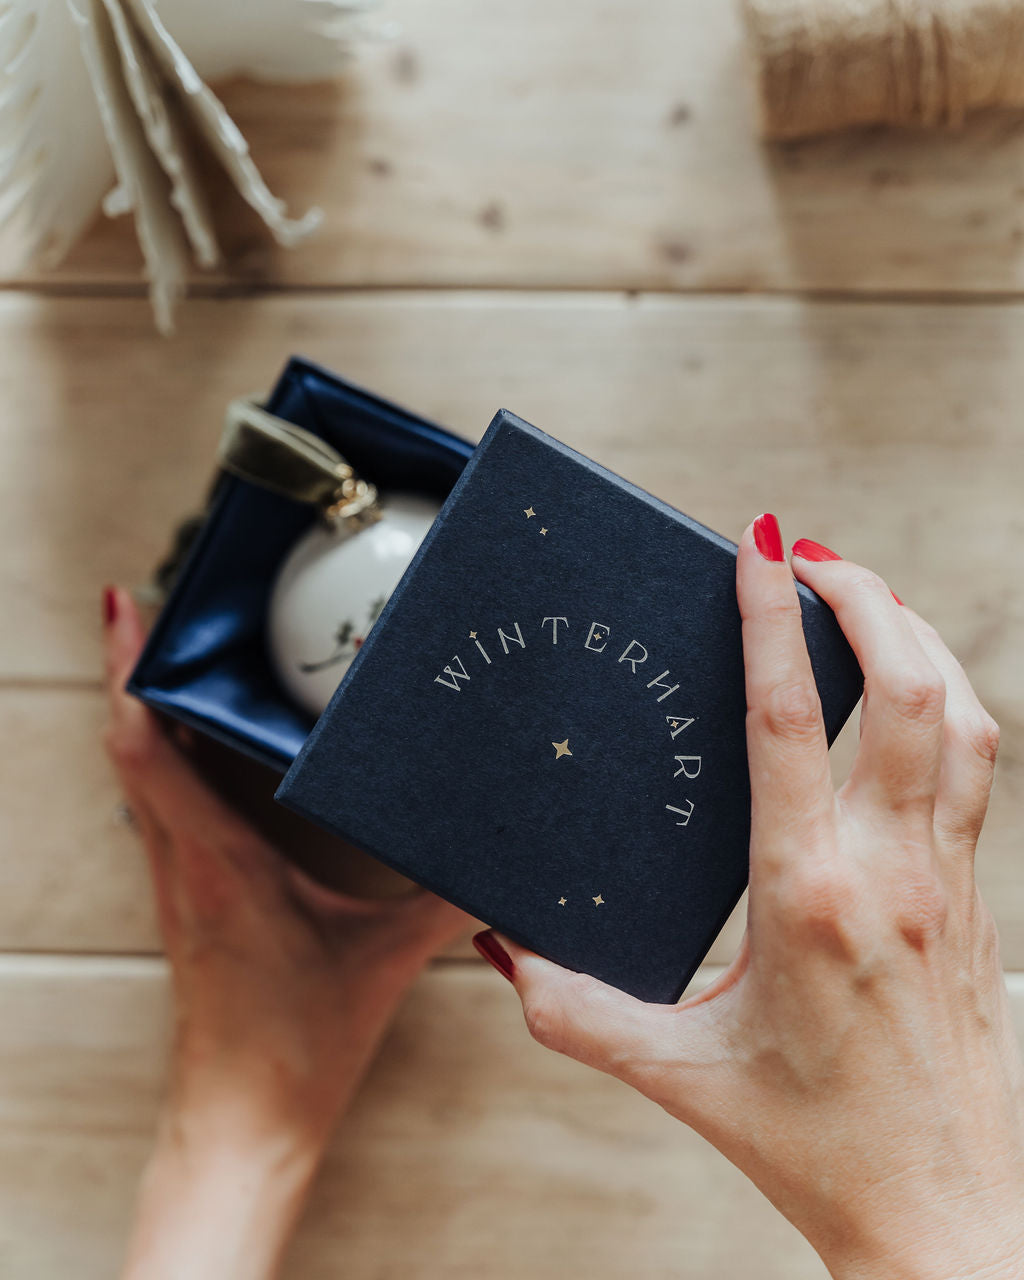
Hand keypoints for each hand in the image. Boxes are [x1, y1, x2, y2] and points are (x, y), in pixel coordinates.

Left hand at [103, 586, 468, 1278]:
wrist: (241, 1122)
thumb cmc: (294, 1047)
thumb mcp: (386, 959)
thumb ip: (447, 899)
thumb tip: (504, 858)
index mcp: (219, 861)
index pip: (145, 747)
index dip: (128, 671)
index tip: (124, 604)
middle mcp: (182, 861)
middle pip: (131, 740)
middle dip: (134, 664)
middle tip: (157, 599)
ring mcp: (176, 879)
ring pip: (139, 770)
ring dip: (145, 706)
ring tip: (174, 649)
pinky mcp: (187, 895)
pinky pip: (160, 803)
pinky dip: (165, 752)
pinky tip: (202, 739)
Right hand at [474, 520, 1023, 1279]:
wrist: (945, 1213)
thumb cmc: (817, 1147)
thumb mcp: (679, 1073)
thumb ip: (574, 1010)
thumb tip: (502, 950)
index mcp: (807, 900)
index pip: (791, 724)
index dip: (774, 622)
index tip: (762, 548)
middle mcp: (891, 873)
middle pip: (908, 690)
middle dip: (864, 597)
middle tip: (807, 552)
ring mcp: (948, 881)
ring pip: (963, 717)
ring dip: (918, 638)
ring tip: (862, 598)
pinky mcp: (974, 898)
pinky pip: (978, 768)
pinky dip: (948, 701)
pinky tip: (910, 694)